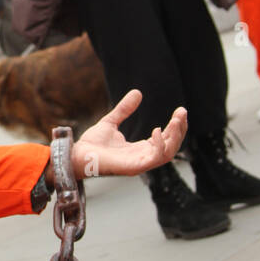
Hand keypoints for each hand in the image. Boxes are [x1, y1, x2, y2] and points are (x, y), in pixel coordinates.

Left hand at [71, 89, 187, 177]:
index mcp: (140, 149)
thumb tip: (138, 92)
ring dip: (175, 137)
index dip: (176, 126)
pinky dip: (159, 146)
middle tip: (182, 112)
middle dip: (180, 130)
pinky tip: (157, 130)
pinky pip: (154, 159)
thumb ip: (125, 109)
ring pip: (168, 154)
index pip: (166, 139)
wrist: (76, 154)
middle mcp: (143, 157)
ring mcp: (139, 164)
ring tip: (176, 120)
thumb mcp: (111, 121)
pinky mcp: (133, 168)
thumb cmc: (91, 144)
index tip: (181, 111)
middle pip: (171, 147)